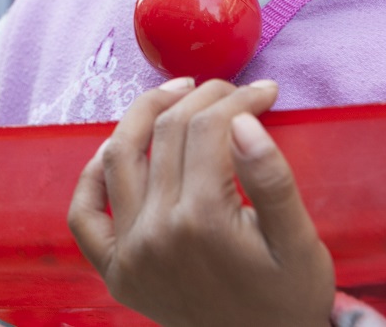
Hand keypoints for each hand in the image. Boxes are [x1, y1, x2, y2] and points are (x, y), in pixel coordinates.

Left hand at [68, 78, 334, 326]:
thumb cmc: (290, 298)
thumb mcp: (300, 242)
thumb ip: (272, 179)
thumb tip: (240, 121)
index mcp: (203, 221)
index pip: (209, 129)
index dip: (237, 98)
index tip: (264, 90)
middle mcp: (155, 233)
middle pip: (166, 134)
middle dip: (200, 98)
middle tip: (227, 87)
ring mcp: (128, 253)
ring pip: (120, 157)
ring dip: (143, 114)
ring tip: (174, 94)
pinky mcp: (114, 271)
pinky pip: (84, 214)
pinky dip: (92, 176)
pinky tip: (115, 150)